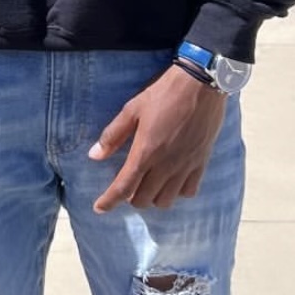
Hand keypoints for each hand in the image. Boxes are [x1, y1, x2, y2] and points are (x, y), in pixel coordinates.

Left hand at [88, 65, 226, 212]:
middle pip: (144, 199)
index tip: (99, 208)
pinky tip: (171, 181)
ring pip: (166, 201)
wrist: (200, 85)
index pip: (124, 187)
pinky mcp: (201, 164)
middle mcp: (166, 165)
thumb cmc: (163, 94)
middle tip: (126, 185)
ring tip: (147, 184)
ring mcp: (185, 167)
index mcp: (146, 152)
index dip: (109, 201)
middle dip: (130, 197)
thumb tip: (94, 156)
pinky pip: (188, 191)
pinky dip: (176, 192)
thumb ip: (113, 134)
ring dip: (152, 197)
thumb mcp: (132, 109)